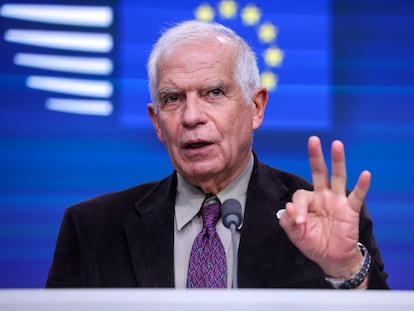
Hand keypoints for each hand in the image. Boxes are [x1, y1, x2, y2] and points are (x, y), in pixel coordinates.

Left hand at [279, 136, 370, 278]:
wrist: (331, 258)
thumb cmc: (313, 243)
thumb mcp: (295, 234)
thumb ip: (287, 221)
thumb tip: (286, 207)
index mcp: (308, 201)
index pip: (300, 196)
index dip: (297, 208)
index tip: (298, 222)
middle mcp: (322, 196)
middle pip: (319, 172)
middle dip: (315, 156)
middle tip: (313, 139)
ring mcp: (337, 201)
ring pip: (338, 177)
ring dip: (338, 161)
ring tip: (337, 145)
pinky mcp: (350, 209)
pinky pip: (357, 196)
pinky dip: (362, 185)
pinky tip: (365, 174)